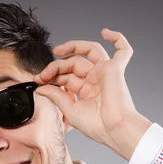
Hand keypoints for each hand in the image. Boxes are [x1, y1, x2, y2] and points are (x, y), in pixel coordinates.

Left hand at [34, 29, 151, 159]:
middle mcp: (97, 80)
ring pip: (89, 51)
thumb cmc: (98, 126)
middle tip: (43, 75)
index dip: (52, 76)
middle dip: (56, 67)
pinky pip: (123, 50)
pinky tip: (106, 32)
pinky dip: (118, 39)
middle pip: (74, 63)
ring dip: (73, 47)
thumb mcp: (70, 110)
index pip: (67, 76)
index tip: (39, 80)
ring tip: (57, 51)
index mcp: (87, 91)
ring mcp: (106, 73)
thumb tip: (40, 88)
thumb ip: (55, 96)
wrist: (114, 130)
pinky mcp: (115, 69)